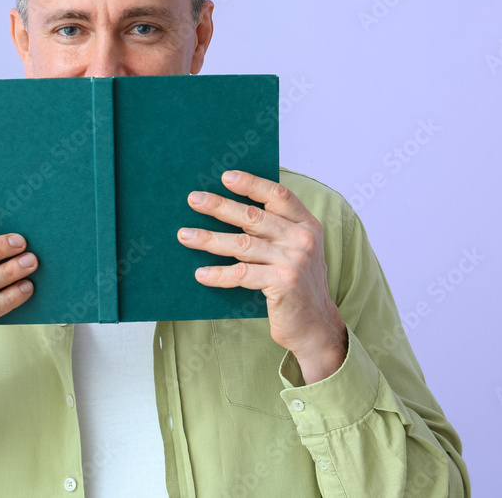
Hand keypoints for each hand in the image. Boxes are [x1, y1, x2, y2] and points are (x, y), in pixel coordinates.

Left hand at [177, 170, 347, 384]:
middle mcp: (302, 239)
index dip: (252, 184)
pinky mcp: (283, 283)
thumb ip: (276, 230)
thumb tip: (231, 209)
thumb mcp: (296, 250)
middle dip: (220, 206)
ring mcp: (293, 261)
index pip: (278, 195)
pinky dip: (219, 274)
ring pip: (242, 244)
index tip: (226, 177)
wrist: (316, 326)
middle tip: (194, 199)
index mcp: (307, 224)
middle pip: (253, 217)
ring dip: (209, 239)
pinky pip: (242, 274)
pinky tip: (201, 273)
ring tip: (185, 236)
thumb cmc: (298, 285)